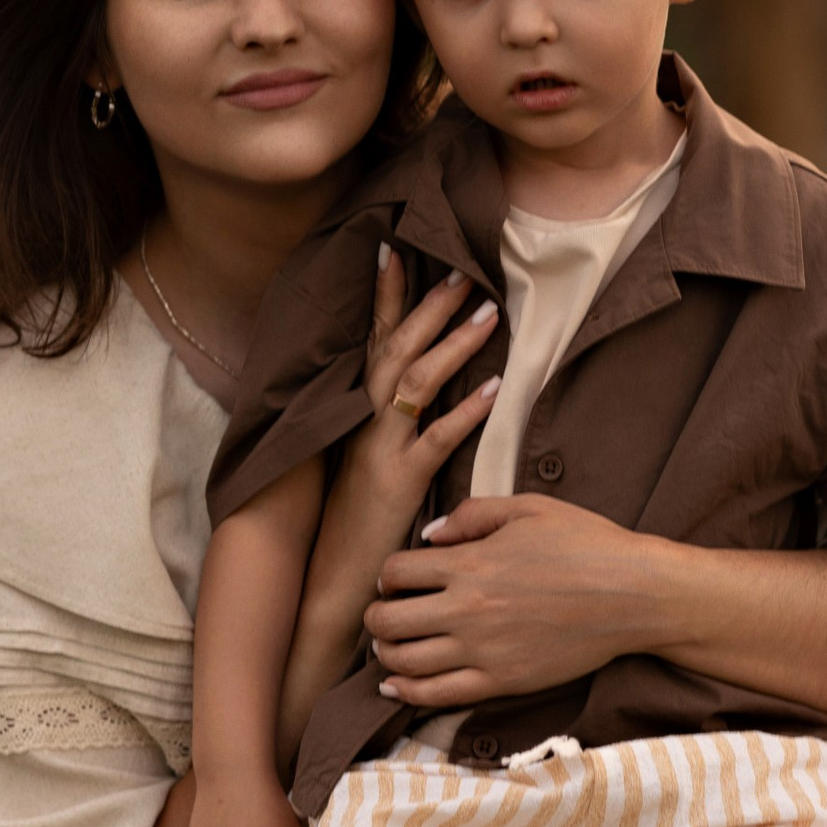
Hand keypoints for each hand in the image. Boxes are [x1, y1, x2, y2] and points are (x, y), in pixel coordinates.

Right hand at [323, 249, 500, 546]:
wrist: (331, 576)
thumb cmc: (353, 518)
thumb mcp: (362, 459)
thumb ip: (384, 422)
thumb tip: (416, 386)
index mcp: (354, 411)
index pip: (371, 340)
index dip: (383, 296)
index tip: (395, 250)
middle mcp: (363, 420)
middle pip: (397, 348)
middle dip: (429, 305)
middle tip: (463, 268)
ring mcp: (380, 448)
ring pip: (417, 382)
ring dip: (455, 344)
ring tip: (489, 313)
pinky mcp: (399, 481)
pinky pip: (438, 438)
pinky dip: (467, 411)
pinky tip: (494, 390)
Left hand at [368, 492, 664, 705]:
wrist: (634, 595)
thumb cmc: (587, 544)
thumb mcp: (529, 508)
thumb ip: (473, 515)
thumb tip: (431, 535)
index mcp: (470, 564)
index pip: (395, 572)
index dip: (387, 574)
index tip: (397, 577)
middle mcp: (467, 610)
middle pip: (387, 620)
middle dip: (377, 614)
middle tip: (387, 611)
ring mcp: (483, 651)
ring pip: (403, 661)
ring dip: (387, 652)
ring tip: (392, 645)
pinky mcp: (502, 682)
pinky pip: (436, 696)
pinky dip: (406, 692)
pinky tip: (396, 685)